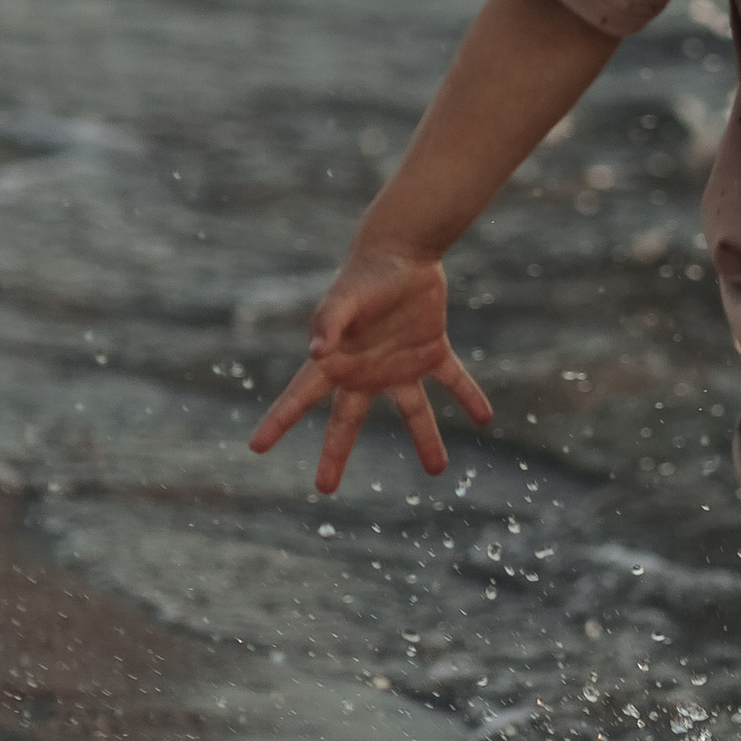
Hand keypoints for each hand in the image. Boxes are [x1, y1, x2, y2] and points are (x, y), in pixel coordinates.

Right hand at [250, 242, 493, 492]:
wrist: (402, 250)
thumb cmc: (364, 274)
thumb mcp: (343, 299)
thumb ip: (329, 323)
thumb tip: (315, 352)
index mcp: (337, 362)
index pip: (300, 397)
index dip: (278, 421)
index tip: (256, 446)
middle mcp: (366, 370)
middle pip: (347, 421)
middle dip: (335, 454)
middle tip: (325, 489)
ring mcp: (400, 364)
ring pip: (413, 412)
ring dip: (426, 440)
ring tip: (438, 470)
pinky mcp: (432, 349)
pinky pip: (452, 379)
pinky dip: (468, 396)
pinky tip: (484, 417)